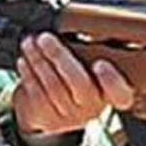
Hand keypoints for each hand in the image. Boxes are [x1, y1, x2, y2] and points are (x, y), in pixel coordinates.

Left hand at [13, 33, 133, 135]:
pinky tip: (25, 60)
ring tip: (30, 43)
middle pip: (79, 83)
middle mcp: (92, 108)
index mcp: (111, 93)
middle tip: (45, 38)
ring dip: (38, 60)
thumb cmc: (73, 79)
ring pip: (53, 86)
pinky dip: (29, 74)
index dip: (112, 81)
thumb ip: (89, 53)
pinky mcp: (48, 118)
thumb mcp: (88, 68)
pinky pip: (37, 94)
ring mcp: (70, 116)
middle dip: (60, 57)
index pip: (120, 94)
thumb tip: (77, 26)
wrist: (51, 111)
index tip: (101, 63)